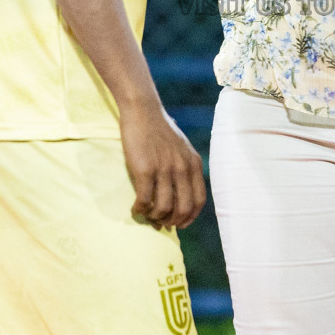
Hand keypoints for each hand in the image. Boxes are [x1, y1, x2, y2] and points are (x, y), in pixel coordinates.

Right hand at [119, 98, 206, 228]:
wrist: (143, 110)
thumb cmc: (160, 129)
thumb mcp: (182, 148)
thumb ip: (185, 168)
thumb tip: (179, 195)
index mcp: (194, 164)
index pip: (199, 201)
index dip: (190, 217)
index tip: (180, 224)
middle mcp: (182, 168)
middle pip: (183, 209)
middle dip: (172, 221)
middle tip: (161, 223)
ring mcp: (164, 169)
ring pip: (163, 208)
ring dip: (154, 217)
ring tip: (146, 214)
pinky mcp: (144, 169)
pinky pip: (144, 199)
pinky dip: (139, 209)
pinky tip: (135, 208)